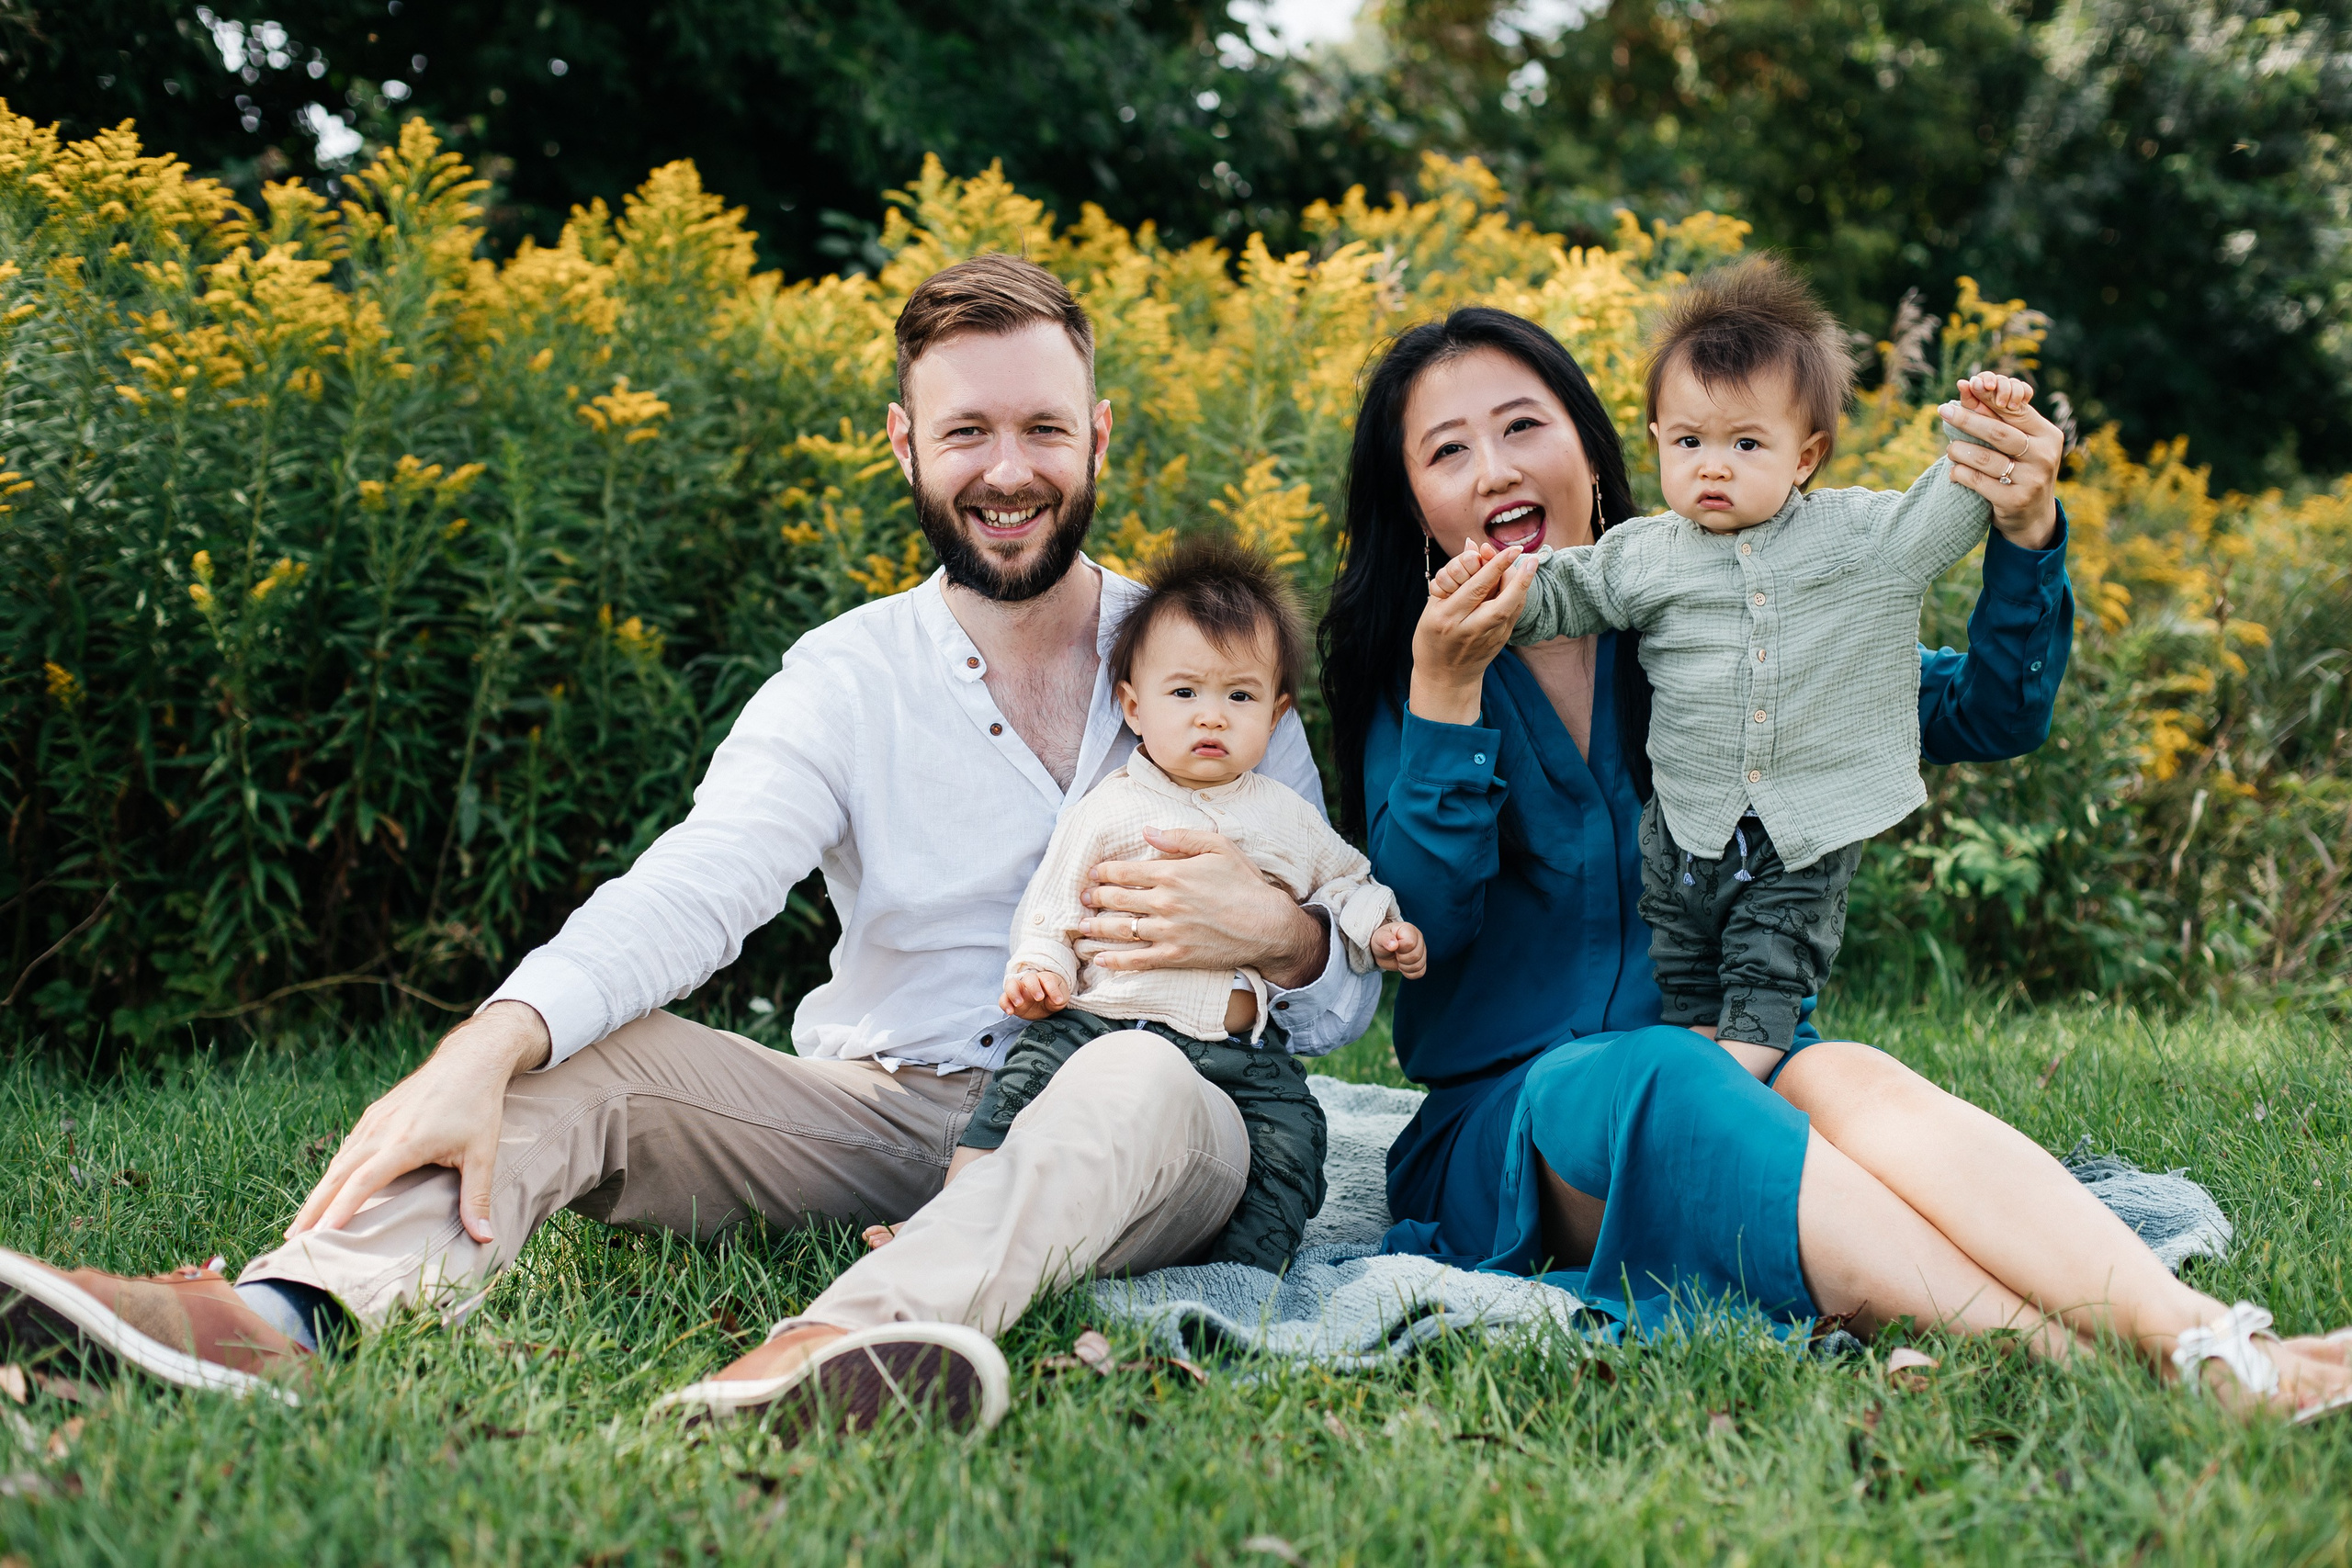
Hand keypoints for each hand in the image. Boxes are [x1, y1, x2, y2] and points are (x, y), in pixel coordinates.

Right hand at [286, 1000, 550, 1243]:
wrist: (470, 1060)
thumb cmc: (478, 1107)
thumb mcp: (483, 1154)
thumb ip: (477, 1197)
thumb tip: (485, 1239)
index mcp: (405, 1142)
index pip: (363, 1181)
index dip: (341, 1208)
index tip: (321, 1234)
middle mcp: (382, 1130)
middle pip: (339, 1174)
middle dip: (314, 1208)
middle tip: (293, 1239)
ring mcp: (375, 1119)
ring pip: (339, 1161)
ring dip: (319, 1192)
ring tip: (302, 1223)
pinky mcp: (375, 1113)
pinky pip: (348, 1147)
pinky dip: (334, 1171)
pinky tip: (327, 1190)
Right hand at [1000, 969, 1069, 1019]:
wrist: (1045, 1005)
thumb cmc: (1053, 998)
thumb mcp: (1061, 998)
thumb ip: (1059, 997)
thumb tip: (1056, 999)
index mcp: (1045, 979)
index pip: (1047, 979)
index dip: (1052, 989)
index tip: (1058, 1000)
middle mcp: (1030, 982)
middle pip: (1029, 978)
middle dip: (1033, 987)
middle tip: (1039, 998)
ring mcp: (1019, 991)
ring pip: (1011, 984)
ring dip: (1014, 993)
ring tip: (1019, 1003)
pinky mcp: (1012, 1001)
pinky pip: (1003, 999)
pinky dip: (1004, 1004)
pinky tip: (1010, 1012)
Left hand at [1081, 826, 1324, 987]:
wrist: (1267, 925)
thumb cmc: (1244, 883)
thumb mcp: (1218, 846)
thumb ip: (1180, 837)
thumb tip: (1148, 832)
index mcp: (1171, 873)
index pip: (1123, 872)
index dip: (1103, 872)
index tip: (1094, 874)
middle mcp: (1164, 902)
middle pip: (1116, 900)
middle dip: (1095, 898)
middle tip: (1084, 899)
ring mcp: (1167, 931)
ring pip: (1119, 930)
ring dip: (1095, 928)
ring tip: (1082, 927)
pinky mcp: (1174, 955)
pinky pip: (1136, 960)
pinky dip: (1114, 961)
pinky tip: (1100, 959)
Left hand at [1372, 920, 1426, 978]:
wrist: (1383, 950)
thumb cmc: (1381, 941)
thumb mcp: (1379, 937)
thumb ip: (1385, 939)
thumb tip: (1394, 945)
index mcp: (1409, 930)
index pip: (1410, 943)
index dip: (1400, 950)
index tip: (1393, 947)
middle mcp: (1419, 939)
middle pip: (1416, 956)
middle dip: (1401, 959)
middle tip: (1395, 954)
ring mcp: (1422, 950)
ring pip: (1419, 965)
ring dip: (1405, 967)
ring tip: (1398, 960)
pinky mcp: (1422, 962)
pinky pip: (1420, 972)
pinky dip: (1409, 973)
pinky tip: (1403, 967)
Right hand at [1409, 542, 1539, 726]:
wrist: (1444, 677)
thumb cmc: (1433, 635)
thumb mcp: (1434, 605)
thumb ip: (1455, 576)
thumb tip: (1473, 544)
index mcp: (1446, 617)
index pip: (1475, 588)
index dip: (1495, 566)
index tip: (1510, 549)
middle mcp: (1468, 629)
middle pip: (1499, 600)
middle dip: (1515, 575)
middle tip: (1527, 554)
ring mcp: (1486, 638)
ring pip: (1511, 609)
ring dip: (1523, 585)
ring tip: (1530, 563)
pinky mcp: (1500, 642)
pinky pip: (1513, 615)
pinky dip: (1519, 596)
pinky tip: (1522, 582)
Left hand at [1941, 371, 2061, 549]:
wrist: (2033, 517)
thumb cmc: (2021, 470)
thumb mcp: (2019, 444)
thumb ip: (1999, 419)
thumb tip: (1968, 387)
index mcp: (2048, 434)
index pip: (2015, 410)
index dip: (1988, 397)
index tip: (1965, 385)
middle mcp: (2045, 455)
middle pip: (1998, 432)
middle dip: (1967, 419)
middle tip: (1943, 411)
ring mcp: (2031, 480)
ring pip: (1985, 458)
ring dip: (1960, 451)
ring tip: (1951, 449)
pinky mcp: (2015, 500)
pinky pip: (1978, 481)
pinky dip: (1960, 473)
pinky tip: (1954, 471)